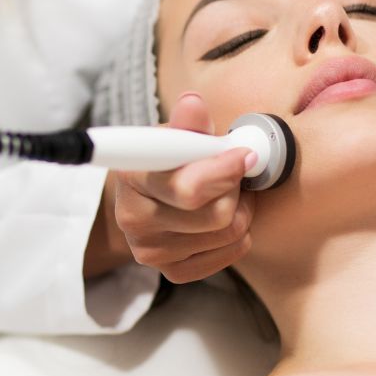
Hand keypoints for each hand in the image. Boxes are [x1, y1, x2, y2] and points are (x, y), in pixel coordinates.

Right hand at [113, 93, 255, 282]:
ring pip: (230, 234)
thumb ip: (188, 125)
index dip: (222, 171)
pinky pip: (231, 254)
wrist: (146, 200)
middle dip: (235, 189)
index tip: (244, 156)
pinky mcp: (172, 272)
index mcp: (132, 177)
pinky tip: (222, 218)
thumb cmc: (166, 162)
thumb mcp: (174, 136)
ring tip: (226, 193)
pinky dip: (238, 235)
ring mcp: (150, 251)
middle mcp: (134, 219)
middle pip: (217, 215)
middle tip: (233, 172)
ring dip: (240, 209)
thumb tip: (193, 104)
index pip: (187, 189)